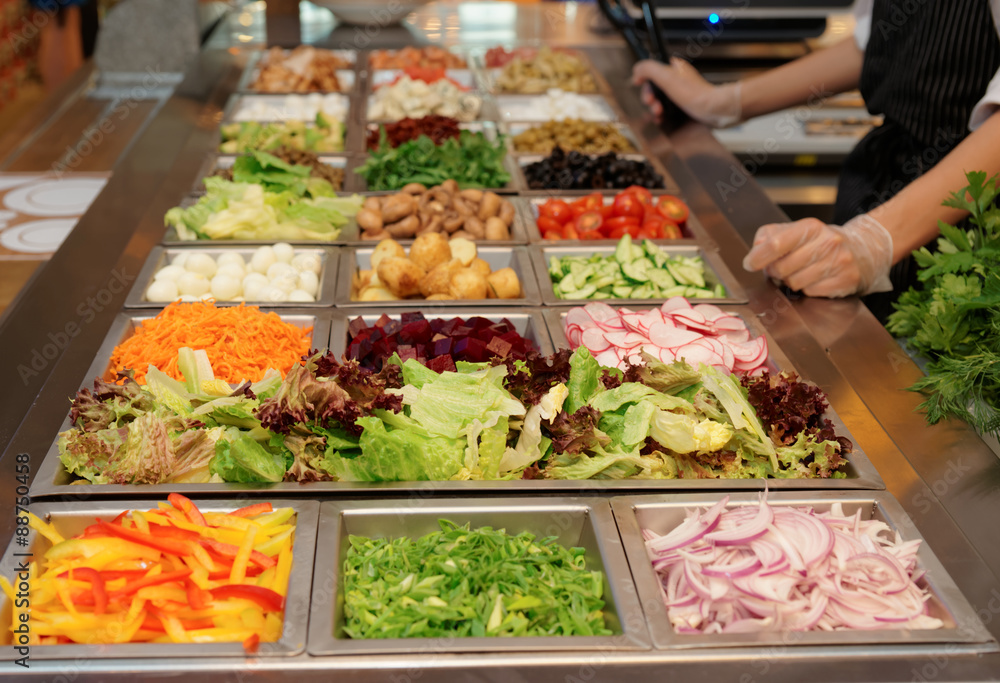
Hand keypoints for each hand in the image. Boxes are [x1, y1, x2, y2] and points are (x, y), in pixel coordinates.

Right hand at [632, 57, 741, 127]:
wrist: (714, 109)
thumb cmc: (695, 94)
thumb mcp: (666, 77)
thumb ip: (648, 69)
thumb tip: (636, 70)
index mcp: (674, 67)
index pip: (652, 72)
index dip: (645, 82)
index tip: (642, 89)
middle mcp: (678, 78)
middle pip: (654, 88)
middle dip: (650, 98)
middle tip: (652, 105)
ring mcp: (682, 92)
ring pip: (661, 99)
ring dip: (655, 108)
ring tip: (658, 114)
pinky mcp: (686, 104)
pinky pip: (668, 108)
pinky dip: (663, 114)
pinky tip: (662, 119)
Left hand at [742, 214, 893, 297]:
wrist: (860, 250)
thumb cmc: (818, 242)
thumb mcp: (793, 231)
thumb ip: (768, 237)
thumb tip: (755, 252)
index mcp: (810, 227)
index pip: (776, 244)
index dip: (758, 258)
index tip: (750, 264)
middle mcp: (827, 242)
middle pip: (782, 269)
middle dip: (775, 271)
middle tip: (781, 268)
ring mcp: (838, 262)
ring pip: (795, 284)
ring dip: (791, 281)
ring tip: (800, 271)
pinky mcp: (845, 280)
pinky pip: (811, 293)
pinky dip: (808, 289)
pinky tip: (815, 279)